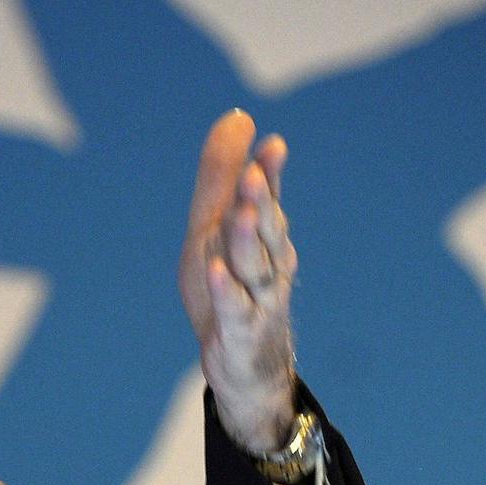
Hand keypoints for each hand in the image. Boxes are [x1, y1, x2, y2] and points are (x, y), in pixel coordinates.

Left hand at [179, 110, 297, 453]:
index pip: (268, 200)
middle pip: (267, 229)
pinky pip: (234, 309)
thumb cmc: (229, 290)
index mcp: (264, 238)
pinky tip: (214, 270)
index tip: (272, 144)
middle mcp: (270, 266)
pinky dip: (225, 290)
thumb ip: (223, 177)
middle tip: (257, 168)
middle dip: (263, 199)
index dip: (270, 173)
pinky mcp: (241, 332)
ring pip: (257, 266)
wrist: (244, 367)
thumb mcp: (215, 230)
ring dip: (250, 238)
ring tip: (242, 210)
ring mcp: (259, 301)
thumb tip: (237, 117)